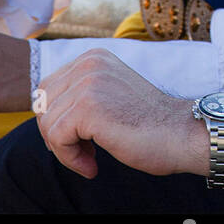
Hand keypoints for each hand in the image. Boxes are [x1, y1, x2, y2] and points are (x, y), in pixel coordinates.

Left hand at [35, 50, 211, 179]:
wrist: (180, 133)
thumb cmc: (149, 124)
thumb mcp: (110, 95)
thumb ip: (83, 94)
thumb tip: (44, 113)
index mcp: (94, 58)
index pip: (49, 88)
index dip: (57, 119)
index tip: (82, 138)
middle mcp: (89, 63)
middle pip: (42, 104)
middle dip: (56, 133)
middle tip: (83, 151)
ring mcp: (88, 82)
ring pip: (48, 124)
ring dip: (65, 150)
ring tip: (91, 159)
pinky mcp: (88, 107)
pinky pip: (57, 139)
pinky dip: (70, 159)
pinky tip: (93, 166)